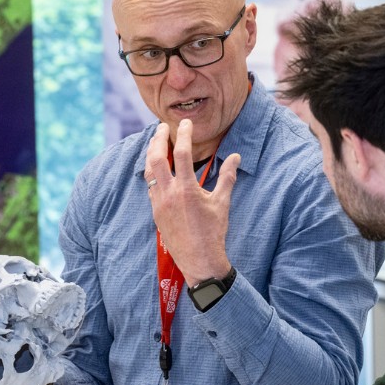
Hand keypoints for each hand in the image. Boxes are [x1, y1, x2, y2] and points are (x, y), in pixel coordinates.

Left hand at [145, 119, 239, 284]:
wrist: (200, 261)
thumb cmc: (213, 233)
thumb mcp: (222, 203)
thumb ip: (227, 177)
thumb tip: (235, 156)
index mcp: (187, 190)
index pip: (184, 154)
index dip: (184, 135)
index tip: (186, 124)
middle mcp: (169, 194)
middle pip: (157, 158)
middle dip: (158, 139)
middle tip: (162, 127)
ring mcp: (159, 203)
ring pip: (149, 172)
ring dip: (151, 154)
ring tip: (156, 142)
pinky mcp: (155, 212)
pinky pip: (149, 187)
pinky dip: (151, 172)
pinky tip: (156, 168)